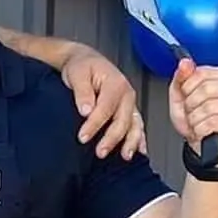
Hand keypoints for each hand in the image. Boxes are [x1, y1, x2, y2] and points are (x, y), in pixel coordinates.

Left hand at [61, 45, 145, 159]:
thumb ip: (82, 92)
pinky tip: (140, 150)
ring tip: (125, 156)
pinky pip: (138, 125)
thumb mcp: (77, 74)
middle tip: (100, 152)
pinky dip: (140, 139)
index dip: (94, 125)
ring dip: (131, 142)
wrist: (86, 60)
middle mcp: (127, 93)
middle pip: (122, 120)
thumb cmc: (82, 66)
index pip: (105, 108)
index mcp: (116, 83)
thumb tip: (86, 110)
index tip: (83, 137)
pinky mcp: (129, 109)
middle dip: (112, 138)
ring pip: (135, 125)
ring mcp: (130, 102)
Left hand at [168, 58, 217, 157]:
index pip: (201, 72)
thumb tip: (185, 62)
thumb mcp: (179, 96)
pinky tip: (203, 129)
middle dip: (191, 104)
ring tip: (197, 121)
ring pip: (209, 107)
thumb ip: (181, 77)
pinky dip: (201, 128)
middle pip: (206, 89)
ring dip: (195, 119)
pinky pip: (214, 122)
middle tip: (192, 111)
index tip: (186, 95)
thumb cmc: (192, 119)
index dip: (187, 87)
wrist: (199, 143)